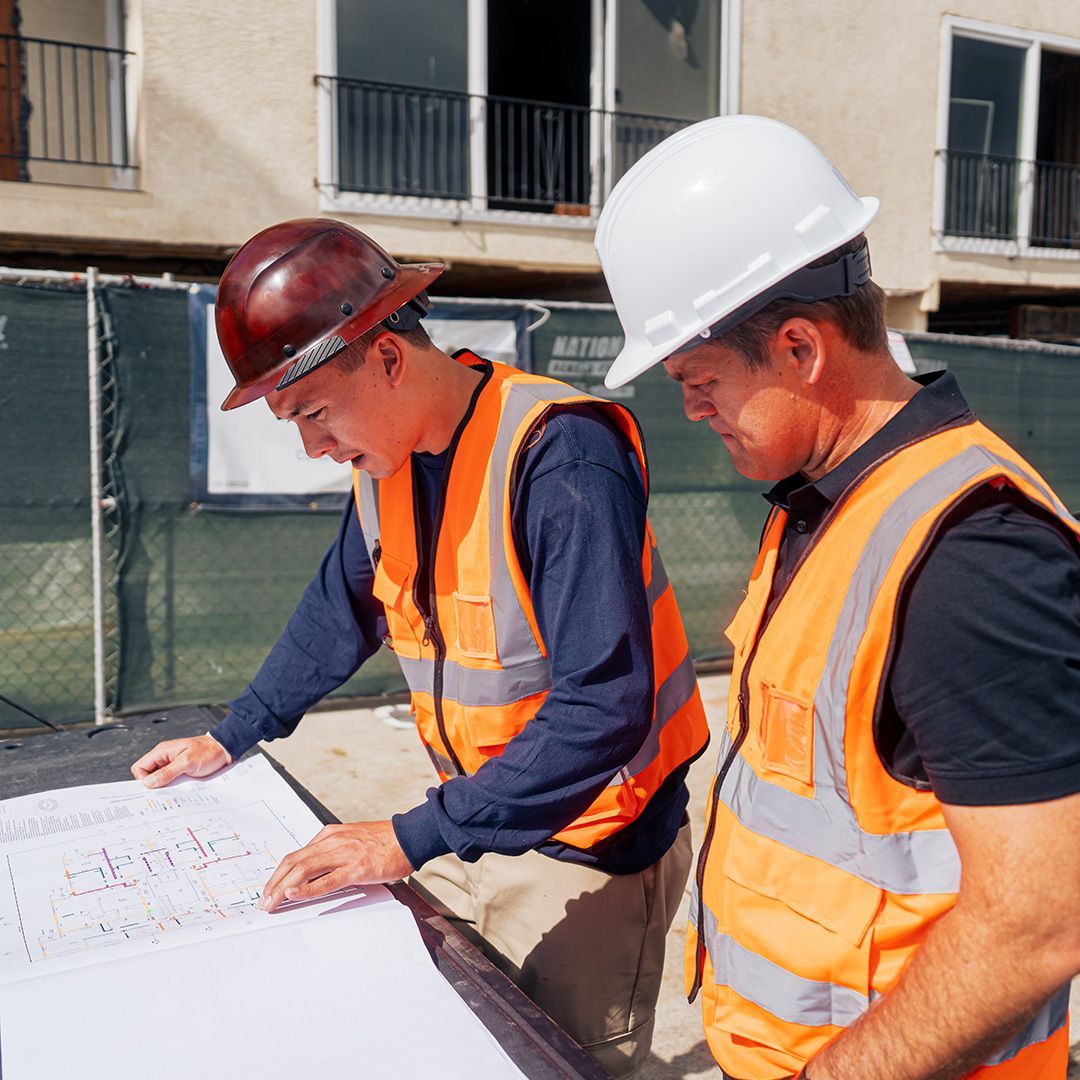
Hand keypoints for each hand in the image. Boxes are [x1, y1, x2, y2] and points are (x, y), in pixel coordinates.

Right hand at [130, 734, 230, 787]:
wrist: (224, 749)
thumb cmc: (208, 751)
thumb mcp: (187, 762)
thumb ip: (167, 772)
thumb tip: (148, 782)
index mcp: (162, 752)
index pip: (139, 768)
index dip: (143, 779)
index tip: (154, 788)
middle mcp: (164, 758)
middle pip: (147, 775)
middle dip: (153, 785)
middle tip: (163, 793)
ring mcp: (171, 764)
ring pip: (159, 779)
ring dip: (164, 786)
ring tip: (174, 790)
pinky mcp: (179, 770)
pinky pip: (170, 780)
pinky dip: (172, 786)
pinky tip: (180, 789)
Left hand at [257, 821, 412, 911]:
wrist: (409, 836)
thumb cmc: (384, 841)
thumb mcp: (352, 840)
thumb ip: (333, 852)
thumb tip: (315, 873)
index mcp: (330, 834)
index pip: (296, 855)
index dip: (278, 874)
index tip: (269, 890)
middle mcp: (333, 841)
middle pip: (294, 862)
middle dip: (274, 883)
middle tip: (263, 902)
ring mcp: (344, 854)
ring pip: (304, 870)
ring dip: (283, 889)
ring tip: (271, 904)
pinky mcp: (356, 868)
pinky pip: (326, 880)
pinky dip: (306, 889)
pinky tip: (293, 896)